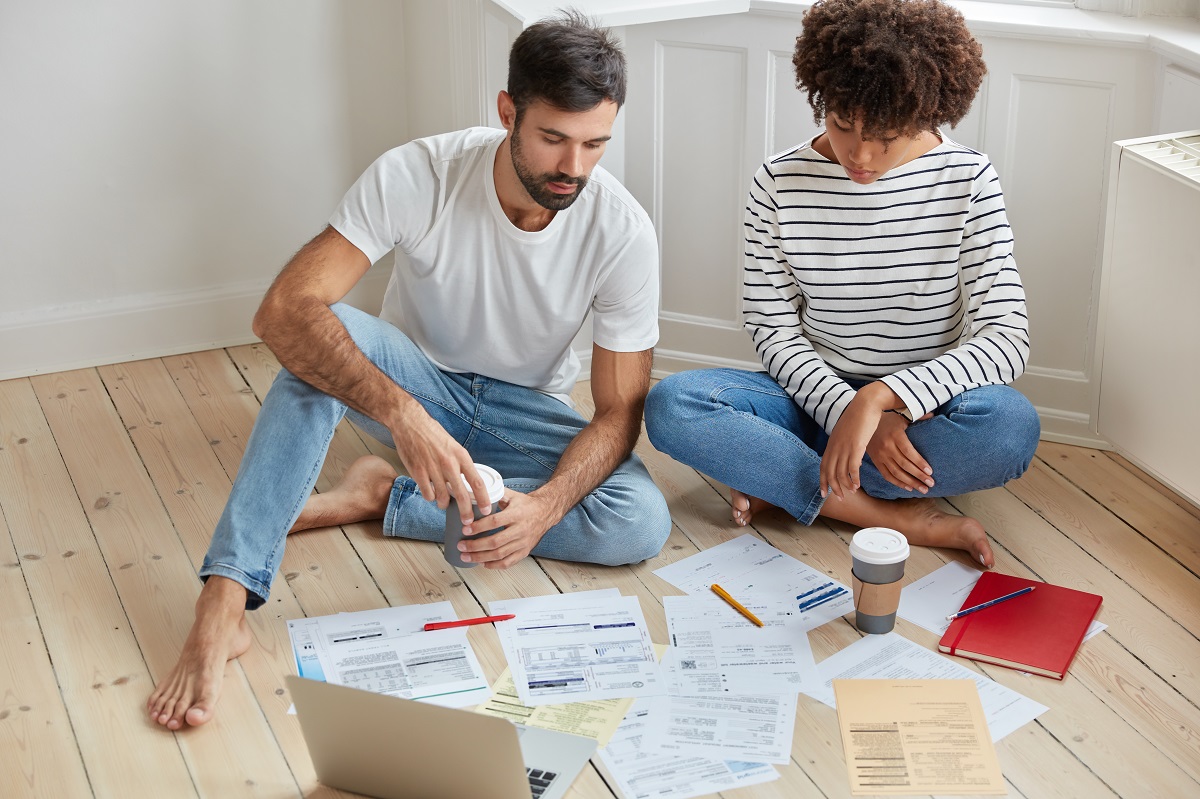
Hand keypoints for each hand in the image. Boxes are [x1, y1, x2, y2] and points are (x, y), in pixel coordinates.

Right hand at [388, 399, 489, 524]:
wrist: (410, 423)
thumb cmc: (433, 434)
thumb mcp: (453, 446)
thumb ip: (460, 463)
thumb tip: (467, 482)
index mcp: (461, 456)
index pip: (478, 482)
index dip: (484, 499)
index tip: (486, 510)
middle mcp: (449, 463)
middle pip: (462, 495)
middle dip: (466, 512)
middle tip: (467, 521)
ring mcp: (433, 469)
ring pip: (442, 497)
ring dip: (444, 504)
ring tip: (443, 503)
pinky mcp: (418, 472)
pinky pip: (427, 494)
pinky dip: (430, 497)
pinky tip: (430, 492)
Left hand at [457, 490, 555, 568]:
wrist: (546, 513)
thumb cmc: (526, 505)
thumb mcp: (512, 495)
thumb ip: (495, 494)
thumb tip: (474, 491)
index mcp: (517, 514)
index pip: (495, 522)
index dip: (479, 527)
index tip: (465, 529)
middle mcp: (521, 530)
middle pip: (495, 542)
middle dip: (475, 546)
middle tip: (461, 546)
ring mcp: (523, 543)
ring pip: (499, 554)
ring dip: (480, 557)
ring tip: (466, 556)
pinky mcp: (524, 552)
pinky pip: (508, 563)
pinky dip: (493, 565)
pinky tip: (482, 563)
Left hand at [820, 382, 900, 499]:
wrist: (865, 404)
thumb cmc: (859, 417)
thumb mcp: (846, 432)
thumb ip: (844, 444)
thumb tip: (848, 454)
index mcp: (831, 444)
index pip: (823, 466)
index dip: (822, 481)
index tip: (824, 493)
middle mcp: (835, 447)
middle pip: (830, 473)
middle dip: (833, 488)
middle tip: (840, 498)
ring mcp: (844, 448)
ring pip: (841, 473)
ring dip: (845, 485)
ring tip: (852, 492)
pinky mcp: (856, 447)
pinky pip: (852, 468)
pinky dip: (854, 478)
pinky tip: (858, 484)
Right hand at [866, 412, 934, 492]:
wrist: (864, 423)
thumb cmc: (887, 419)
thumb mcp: (901, 415)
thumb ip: (918, 416)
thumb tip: (933, 415)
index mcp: (895, 435)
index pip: (909, 452)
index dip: (919, 463)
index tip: (930, 471)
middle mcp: (887, 447)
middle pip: (904, 465)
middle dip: (919, 476)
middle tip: (931, 484)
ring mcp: (880, 456)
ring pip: (896, 473)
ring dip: (911, 483)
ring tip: (923, 489)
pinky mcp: (876, 461)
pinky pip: (887, 475)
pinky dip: (898, 483)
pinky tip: (909, 487)